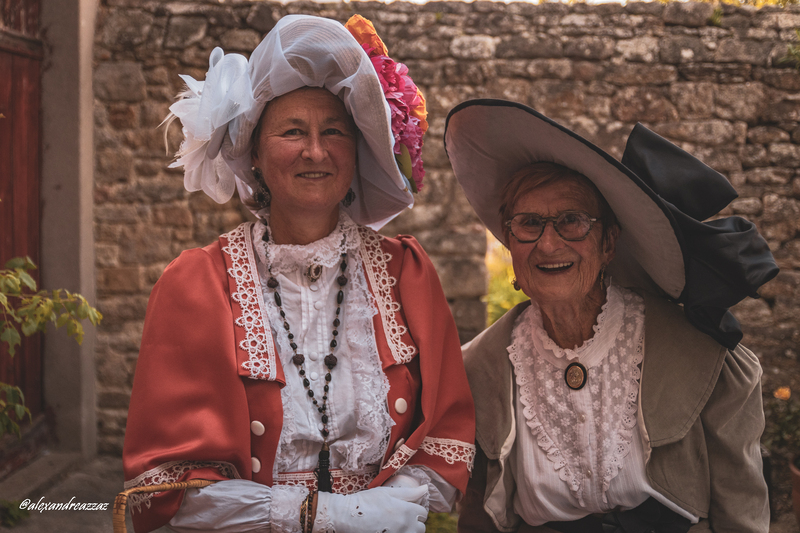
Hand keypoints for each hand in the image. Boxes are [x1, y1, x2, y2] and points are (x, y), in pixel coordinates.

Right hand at [312, 486, 427, 532]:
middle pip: (421, 528)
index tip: (407, 507)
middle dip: (415, 522)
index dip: (416, 509)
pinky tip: (390, 529)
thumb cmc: (367, 500)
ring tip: (396, 524)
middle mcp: (405, 526)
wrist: (347, 515)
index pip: (423, 513)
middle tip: (402, 517)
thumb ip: (409, 493)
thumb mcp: (388, 492)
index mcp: (406, 511)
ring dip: (409, 530)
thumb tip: (426, 488)